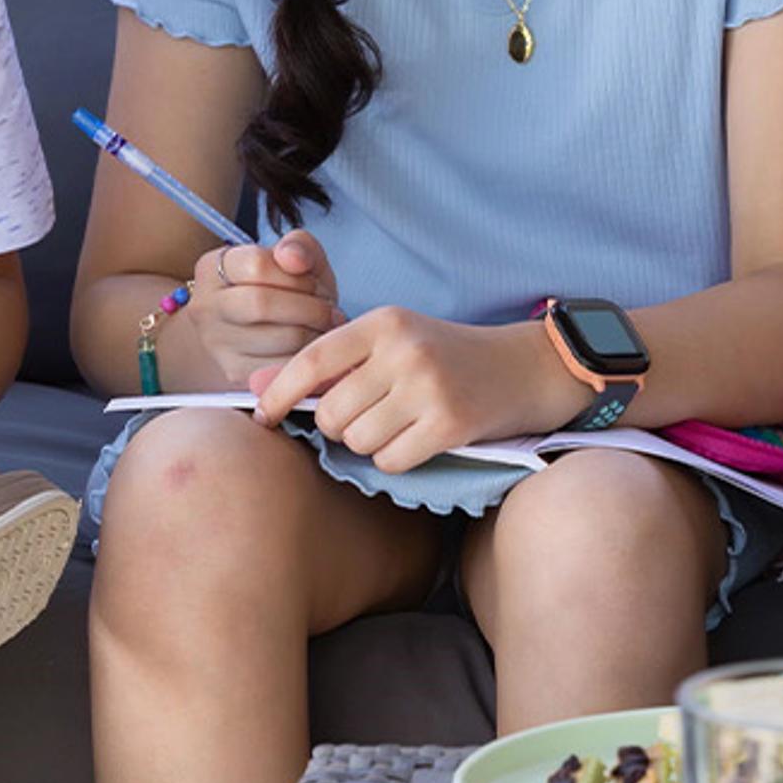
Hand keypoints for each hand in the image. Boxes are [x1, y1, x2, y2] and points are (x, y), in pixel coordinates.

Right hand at [181, 230, 345, 386]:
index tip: (315, 284)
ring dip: (316, 333)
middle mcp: (205, 306)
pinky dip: (308, 357)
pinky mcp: (235, 373)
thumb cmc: (282, 289)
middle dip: (310, 307)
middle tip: (330, 312)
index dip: (297, 275)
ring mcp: (216, 344)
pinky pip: (284, 367)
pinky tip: (312, 349)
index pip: (257, 264)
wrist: (259, 331)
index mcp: (212, 268)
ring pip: (280, 338)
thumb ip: (298, 245)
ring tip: (324, 328)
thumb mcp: (294, 258)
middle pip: (262, 304)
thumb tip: (294, 258)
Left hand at [249, 309, 592, 473]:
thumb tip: (256, 386)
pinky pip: (390, 459)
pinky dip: (396, 458)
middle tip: (368, 416)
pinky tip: (419, 440)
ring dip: (369, 443)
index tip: (262, 416)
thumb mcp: (391, 343)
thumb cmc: (447, 355)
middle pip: (331, 412)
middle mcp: (404, 350)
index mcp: (384, 322)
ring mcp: (428, 387)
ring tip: (399, 423)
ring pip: (357, 440)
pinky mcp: (450, 424)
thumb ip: (329, 363)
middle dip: (338, 426)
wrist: (526, 367)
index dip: (278, 393)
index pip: (312, 360)